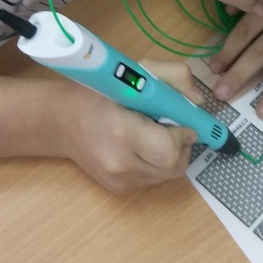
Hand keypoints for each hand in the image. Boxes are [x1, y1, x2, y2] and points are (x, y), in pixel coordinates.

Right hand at [59, 59, 200, 193]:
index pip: (170, 149)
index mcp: (122, 131)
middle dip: (182, 146)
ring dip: (171, 156)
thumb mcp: (139, 72)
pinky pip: (154, 179)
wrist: (64, 122)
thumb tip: (198, 102)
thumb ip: (175, 78)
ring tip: (154, 135)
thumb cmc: (102, 92)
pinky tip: (142, 147)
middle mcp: (120, 163)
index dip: (182, 135)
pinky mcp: (120, 190)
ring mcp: (119, 181)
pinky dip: (157, 164)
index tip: (180, 121)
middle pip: (174, 167)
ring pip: (168, 176)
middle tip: (172, 128)